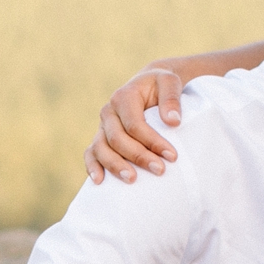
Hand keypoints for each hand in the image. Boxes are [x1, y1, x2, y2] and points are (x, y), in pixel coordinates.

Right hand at [83, 66, 182, 183]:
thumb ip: (172, 98)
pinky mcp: (100, 137)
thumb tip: (173, 121)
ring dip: (115, 166)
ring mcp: (102, 126)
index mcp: (123, 97)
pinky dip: (92, 166)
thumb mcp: (170, 82)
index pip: (135, 124)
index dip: (152, 141)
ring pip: (101, 148)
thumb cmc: (160, 85)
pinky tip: (100, 181)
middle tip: (160, 170)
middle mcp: (109, 112)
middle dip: (138, 156)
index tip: (172, 156)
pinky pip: (91, 153)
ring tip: (132, 180)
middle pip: (117, 139)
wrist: (148, 85)